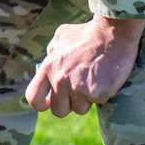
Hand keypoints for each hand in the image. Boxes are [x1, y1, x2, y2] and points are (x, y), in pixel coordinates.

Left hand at [25, 16, 144, 117]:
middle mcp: (60, 81)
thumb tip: (48, 61)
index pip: (33, 97)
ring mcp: (78, 89)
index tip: (49, 102)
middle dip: (67, 104)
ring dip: (85, 100)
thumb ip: (52, 51)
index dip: (40, 104)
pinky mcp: (97, 94)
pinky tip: (103, 78)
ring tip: (92, 80)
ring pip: (79, 109)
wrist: (111, 35)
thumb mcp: (61, 36)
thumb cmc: (86, 34)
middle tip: (76, 92)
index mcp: (48, 68)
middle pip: (58, 110)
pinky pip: (97, 103)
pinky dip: (101, 94)